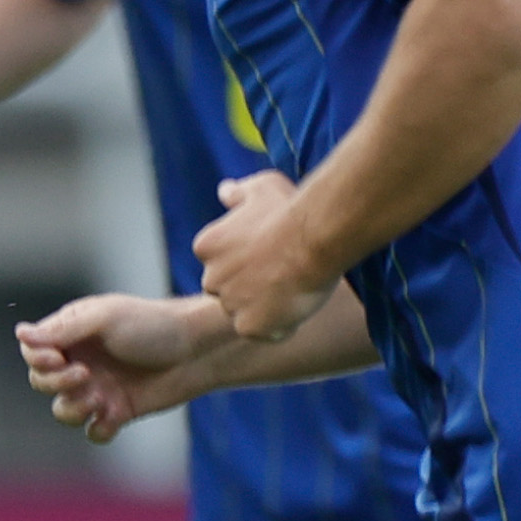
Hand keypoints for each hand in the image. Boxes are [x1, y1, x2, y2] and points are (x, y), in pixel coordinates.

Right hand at [15, 291, 232, 442]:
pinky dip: (98, 429)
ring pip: (63, 411)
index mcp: (73, 334)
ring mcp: (99, 387)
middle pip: (42, 383)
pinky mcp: (119, 411)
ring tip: (98, 397)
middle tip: (84, 374)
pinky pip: (94, 431)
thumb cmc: (151, 324)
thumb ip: (62, 330)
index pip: (34, 352)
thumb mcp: (104, 319)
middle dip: (56, 383)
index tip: (58, 358)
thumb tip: (19, 333)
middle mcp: (81, 361)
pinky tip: (113, 415)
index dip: (39, 360)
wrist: (196, 350)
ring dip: (73, 408)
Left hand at [193, 171, 332, 340]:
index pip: (221, 264)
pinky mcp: (249, 327)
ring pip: (247, 314)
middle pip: (230, 292)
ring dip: (267, 308)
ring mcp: (229, 305)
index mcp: (206, 246)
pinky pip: (266, 333)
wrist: (314, 236)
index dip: (250, 262)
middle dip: (252, 287)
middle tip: (285, 274)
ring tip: (296, 289)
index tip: (272, 253)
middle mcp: (210, 278)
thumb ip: (239, 193)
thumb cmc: (290, 209)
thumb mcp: (261, 187)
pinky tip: (299, 306)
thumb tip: (225, 191)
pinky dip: (281, 326)